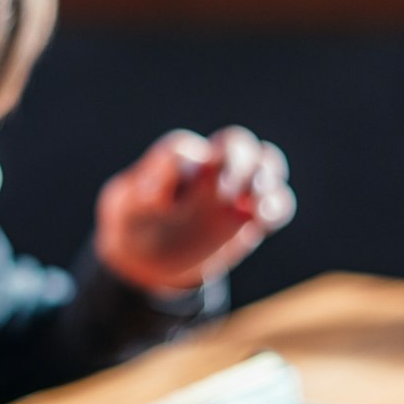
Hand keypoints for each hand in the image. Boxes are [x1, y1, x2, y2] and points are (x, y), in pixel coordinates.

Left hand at [95, 126, 295, 292]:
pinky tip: (262, 218)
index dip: (188, 162)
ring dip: (266, 176)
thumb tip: (187, 161)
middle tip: (224, 191)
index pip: (186, 149)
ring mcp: (234, 191)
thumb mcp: (127, 205)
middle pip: (237, 144)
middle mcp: (210, 168)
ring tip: (255, 202)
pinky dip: (276, 206)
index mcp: (176, 161)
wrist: (150, 259)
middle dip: (238, 160)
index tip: (188, 186)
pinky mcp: (250, 218)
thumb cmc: (135, 222)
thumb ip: (149, 183)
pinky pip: (276, 203)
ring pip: (266, 165)